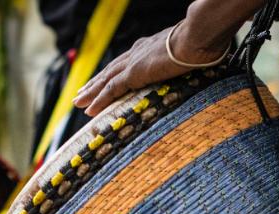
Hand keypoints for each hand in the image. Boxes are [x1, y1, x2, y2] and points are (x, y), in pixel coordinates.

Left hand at [72, 0, 264, 116]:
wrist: (198, 38)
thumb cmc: (200, 44)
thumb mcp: (189, 54)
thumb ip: (185, 61)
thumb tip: (198, 66)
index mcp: (148, 48)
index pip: (125, 63)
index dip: (112, 74)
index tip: (103, 82)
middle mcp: (136, 53)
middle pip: (109, 71)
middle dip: (95, 83)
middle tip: (81, 94)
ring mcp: (134, 63)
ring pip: (105, 81)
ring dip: (91, 92)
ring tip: (78, 102)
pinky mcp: (134, 73)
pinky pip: (111, 90)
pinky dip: (99, 100)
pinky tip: (88, 110)